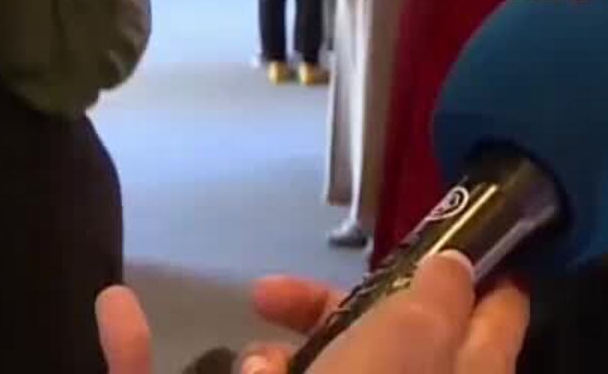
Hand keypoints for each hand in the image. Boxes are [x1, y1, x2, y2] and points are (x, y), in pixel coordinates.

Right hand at [95, 253, 528, 372]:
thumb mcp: (404, 349)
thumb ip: (437, 305)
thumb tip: (460, 270)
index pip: (489, 338)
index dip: (480, 289)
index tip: (455, 246)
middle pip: (371, 356)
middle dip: (322, 319)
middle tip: (276, 296)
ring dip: (257, 363)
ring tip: (242, 367)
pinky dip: (140, 360)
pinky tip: (118, 312)